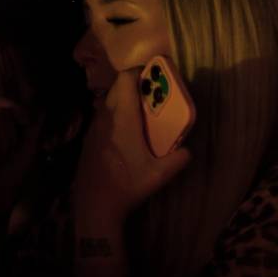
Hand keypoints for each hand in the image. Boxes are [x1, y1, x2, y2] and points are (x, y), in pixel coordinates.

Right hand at [0, 100, 39, 220]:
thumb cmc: (6, 181)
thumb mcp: (24, 151)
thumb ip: (31, 130)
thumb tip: (42, 109)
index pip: (2, 105)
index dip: (18, 110)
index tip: (27, 122)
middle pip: (3, 111)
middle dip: (13, 136)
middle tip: (3, 158)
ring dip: (5, 146)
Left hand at [71, 68, 189, 224]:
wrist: (95, 205)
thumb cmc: (127, 185)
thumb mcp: (159, 175)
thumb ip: (178, 159)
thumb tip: (188, 150)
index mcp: (123, 120)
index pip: (125, 80)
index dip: (139, 71)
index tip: (154, 74)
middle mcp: (106, 118)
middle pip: (116, 88)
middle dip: (134, 84)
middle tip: (153, 94)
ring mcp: (94, 128)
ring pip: (107, 102)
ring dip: (123, 99)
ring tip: (142, 111)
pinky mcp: (89, 139)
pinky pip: (102, 116)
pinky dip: (115, 114)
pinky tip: (126, 132)